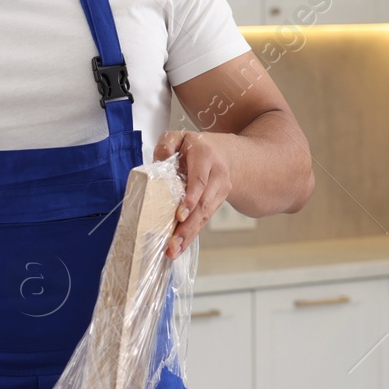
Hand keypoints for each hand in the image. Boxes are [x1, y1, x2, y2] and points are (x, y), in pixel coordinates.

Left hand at [153, 130, 233, 257]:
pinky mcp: (218, 203)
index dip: (191, 198)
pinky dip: (192, 234)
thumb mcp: (180, 137)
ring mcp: (221, 190)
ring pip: (205, 215)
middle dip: (188, 227)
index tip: (180, 215)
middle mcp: (217, 175)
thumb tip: (161, 159)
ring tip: (173, 251)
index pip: (200, 180)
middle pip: (203, 204)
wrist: (226, 154)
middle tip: (172, 244)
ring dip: (189, 235)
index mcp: (206, 156)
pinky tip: (180, 246)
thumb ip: (167, 143)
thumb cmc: (196, 147)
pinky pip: (205, 219)